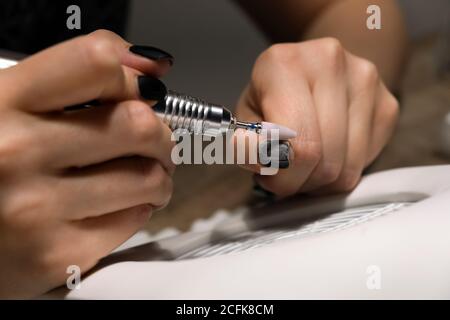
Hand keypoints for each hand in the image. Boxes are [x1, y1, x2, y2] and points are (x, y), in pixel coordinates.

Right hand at [0, 30, 174, 297]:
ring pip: (149, 177)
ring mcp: (35, 209)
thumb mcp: (8, 106)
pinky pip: (135, 219)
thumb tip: (151, 67)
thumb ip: (71, 79)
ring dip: (159, 176)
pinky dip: (140, 209)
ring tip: (147, 177)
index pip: (97, 63)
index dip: (132, 76)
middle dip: (160, 134)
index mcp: (3, 101)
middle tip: (154, 143)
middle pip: (138, 124)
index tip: (142, 91)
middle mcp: (16, 151)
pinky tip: (121, 206)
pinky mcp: (57, 255)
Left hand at [236, 38, 398, 195]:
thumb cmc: (272, 95)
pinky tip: (326, 154)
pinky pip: (364, 165)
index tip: (269, 177)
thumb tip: (263, 163)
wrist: (314, 66)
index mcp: (285, 64)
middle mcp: (330, 63)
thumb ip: (246, 144)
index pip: (298, 145)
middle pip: (325, 162)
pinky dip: (341, 172)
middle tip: (285, 175)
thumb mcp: (245, 115)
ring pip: (347, 171)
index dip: (284, 177)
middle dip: (300, 183)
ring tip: (303, 164)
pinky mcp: (387, 105)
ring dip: (320, 183)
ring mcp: (366, 82)